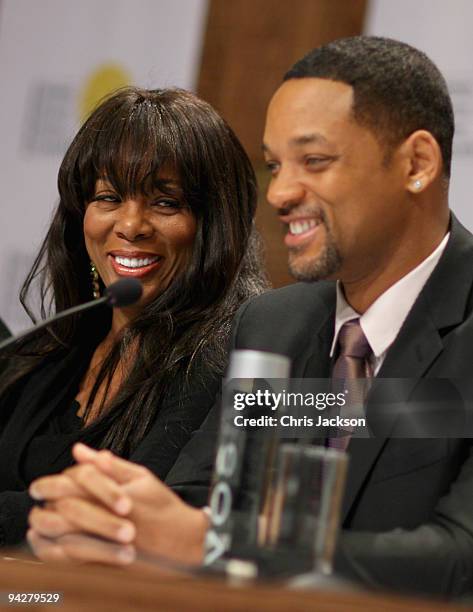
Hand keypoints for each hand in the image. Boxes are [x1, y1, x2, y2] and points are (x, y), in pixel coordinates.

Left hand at [28, 444, 207, 565]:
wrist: (181, 543)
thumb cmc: (161, 506)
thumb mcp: (141, 477)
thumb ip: (109, 465)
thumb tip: (79, 449)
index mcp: (116, 494)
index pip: (75, 482)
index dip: (54, 481)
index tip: (41, 484)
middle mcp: (109, 518)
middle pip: (65, 506)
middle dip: (46, 499)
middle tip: (36, 494)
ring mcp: (106, 543)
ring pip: (64, 533)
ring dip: (46, 523)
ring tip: (39, 516)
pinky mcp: (103, 563)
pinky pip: (69, 559)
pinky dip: (52, 549)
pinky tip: (48, 540)